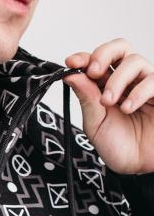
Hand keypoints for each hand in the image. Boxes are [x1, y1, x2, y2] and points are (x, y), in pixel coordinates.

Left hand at [62, 38, 153, 173]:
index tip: (71, 63)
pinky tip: (127, 108)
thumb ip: (86, 99)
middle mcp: (126, 81)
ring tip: (109, 102)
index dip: (83, 57)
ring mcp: (145, 85)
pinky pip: (152, 80)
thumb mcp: (95, 125)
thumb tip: (71, 75)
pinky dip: (137, 92)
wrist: (139, 167)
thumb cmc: (119, 147)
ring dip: (117, 79)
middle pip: (119, 47)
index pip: (96, 61)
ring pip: (134, 60)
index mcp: (105, 87)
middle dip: (103, 55)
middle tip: (94, 72)